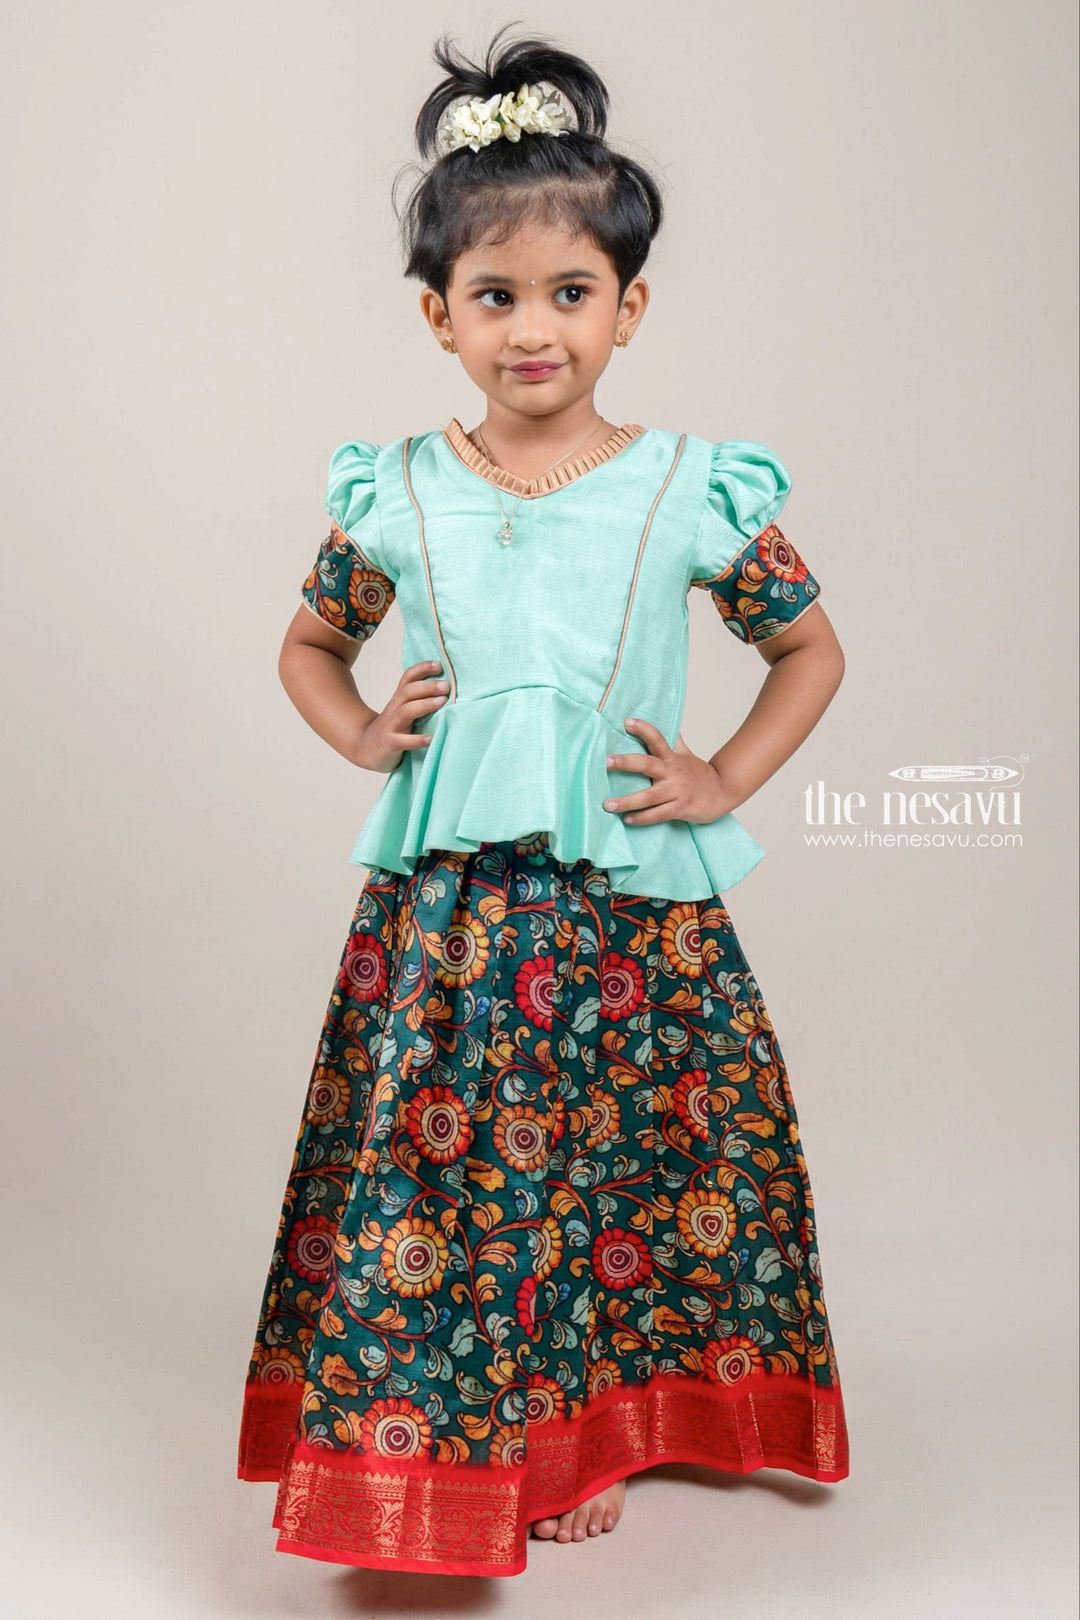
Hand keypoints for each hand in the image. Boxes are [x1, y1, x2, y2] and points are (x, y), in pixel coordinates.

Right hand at [351, 659, 448, 771]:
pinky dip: (418, 740)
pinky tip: (432, 739)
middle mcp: (394, 709)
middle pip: (408, 692)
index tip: (439, 665)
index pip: (408, 678)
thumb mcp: (402, 711)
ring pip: (406, 711)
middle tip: (446, 686)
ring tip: (442, 702)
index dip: (422, 669)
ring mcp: (391, 726)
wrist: (365, 749)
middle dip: (428, 686)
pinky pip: (403, 741)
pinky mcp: (390, 744)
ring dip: (424, 705)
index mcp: (399, 700)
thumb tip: (446, 688)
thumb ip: (418, 699)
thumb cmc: (392, 729)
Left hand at [603, 717, 735, 825]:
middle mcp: (673, 772)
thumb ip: (675, 741)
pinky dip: (642, 818)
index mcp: (672, 758)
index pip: (657, 739)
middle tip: (605, 762)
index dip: (643, 729)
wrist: (725, 791)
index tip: (627, 721)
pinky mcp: (681, 808)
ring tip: (608, 805)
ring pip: (649, 796)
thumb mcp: (687, 755)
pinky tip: (627, 819)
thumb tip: (668, 724)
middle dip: (625, 763)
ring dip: (627, 801)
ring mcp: (677, 791)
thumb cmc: (700, 774)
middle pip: (647, 764)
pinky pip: (658, 814)